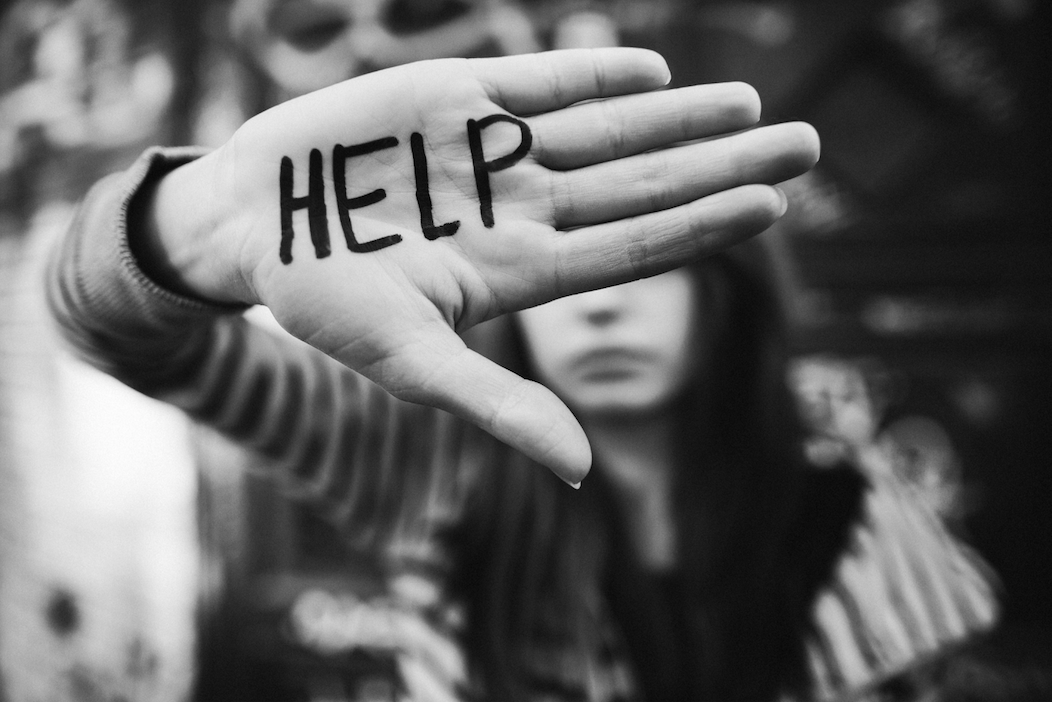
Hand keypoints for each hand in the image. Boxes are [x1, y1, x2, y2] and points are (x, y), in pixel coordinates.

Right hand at [151, 48, 818, 484]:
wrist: (252, 219)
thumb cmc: (321, 299)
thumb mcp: (407, 359)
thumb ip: (497, 404)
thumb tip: (582, 472)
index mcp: (522, 270)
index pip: (637, 245)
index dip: (708, 223)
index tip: (776, 200)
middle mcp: (524, 209)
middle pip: (645, 184)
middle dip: (726, 160)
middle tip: (809, 142)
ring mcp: (495, 153)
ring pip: (609, 129)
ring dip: (683, 115)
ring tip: (752, 101)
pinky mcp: (457, 99)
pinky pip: (542, 84)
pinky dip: (597, 73)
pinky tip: (655, 69)